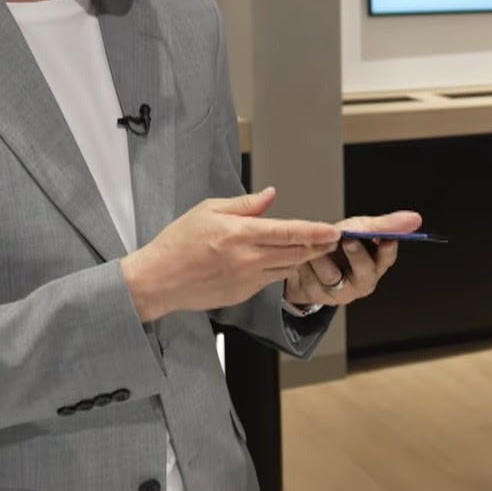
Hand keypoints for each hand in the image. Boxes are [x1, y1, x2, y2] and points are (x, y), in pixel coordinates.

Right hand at [121, 187, 340, 322]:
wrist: (158, 280)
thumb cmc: (178, 242)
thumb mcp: (207, 210)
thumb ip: (244, 205)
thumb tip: (270, 195)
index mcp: (240, 234)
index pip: (289, 232)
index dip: (315, 231)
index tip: (333, 230)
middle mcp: (248, 259)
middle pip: (296, 252)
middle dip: (317, 245)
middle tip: (330, 238)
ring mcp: (247, 280)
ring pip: (287, 268)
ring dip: (301, 258)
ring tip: (310, 248)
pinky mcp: (244, 294)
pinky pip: (270, 280)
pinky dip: (278, 269)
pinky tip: (277, 261)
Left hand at [282, 210, 415, 307]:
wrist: (306, 259)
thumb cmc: (339, 243)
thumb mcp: (360, 229)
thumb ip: (386, 225)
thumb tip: (416, 218)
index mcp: (376, 264)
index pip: (387, 257)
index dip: (387, 249)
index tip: (386, 238)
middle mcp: (362, 281)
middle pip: (365, 273)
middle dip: (357, 255)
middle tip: (348, 238)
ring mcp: (340, 291)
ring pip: (333, 275)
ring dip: (323, 257)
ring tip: (315, 246)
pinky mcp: (317, 296)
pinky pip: (310, 279)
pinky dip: (305, 264)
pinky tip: (302, 257)